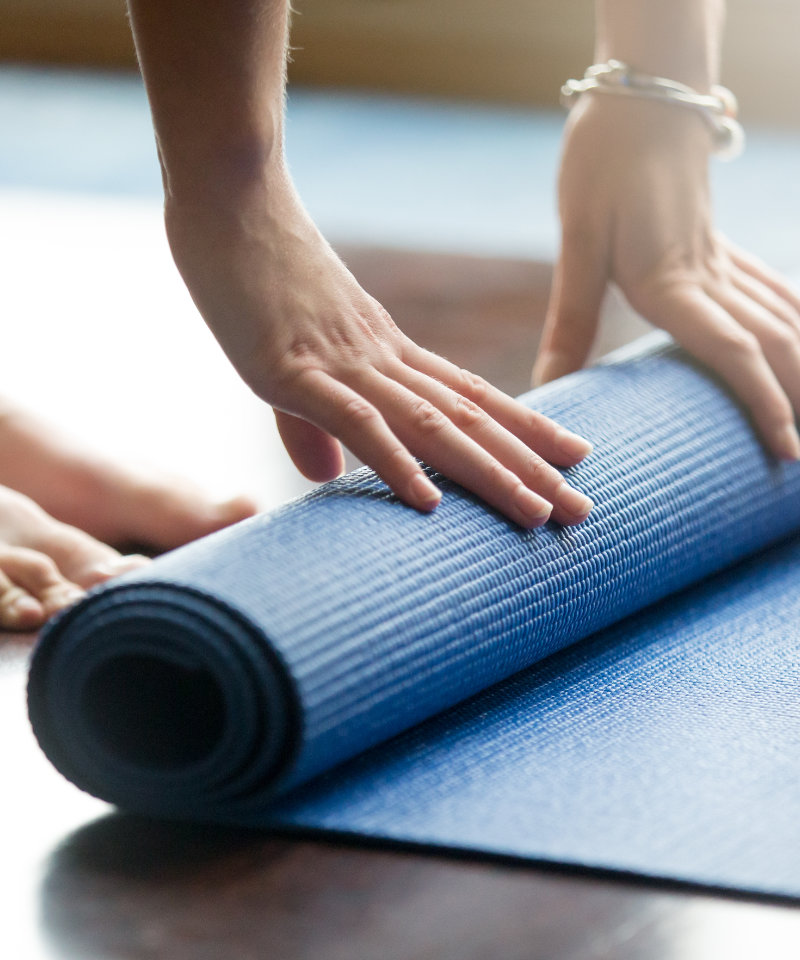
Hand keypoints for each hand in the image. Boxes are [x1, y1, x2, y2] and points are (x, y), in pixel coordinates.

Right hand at [165, 165, 593, 526]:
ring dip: (489, 471)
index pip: (470, 395)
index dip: (524, 429)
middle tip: (582, 511)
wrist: (228, 194)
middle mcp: (382, 356)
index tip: (572, 458)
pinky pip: (356, 420)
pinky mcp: (294, 368)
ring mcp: (344, 361)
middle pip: (471, 417)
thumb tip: (328, 477)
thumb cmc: (255, 270)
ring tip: (540, 513)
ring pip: (434, 423)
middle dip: (529, 466)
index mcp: (386, 350)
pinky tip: (429, 502)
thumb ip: (311, 423)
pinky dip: (395, 461)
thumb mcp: (287, 360)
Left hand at [535, 95, 799, 460]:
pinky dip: (798, 322)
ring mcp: (725, 261)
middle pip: (773, 343)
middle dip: (798, 399)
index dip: (763, 401)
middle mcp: (710, 276)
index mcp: (673, 282)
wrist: (642, 99)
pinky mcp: (723, 250)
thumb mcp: (579, 242)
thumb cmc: (604, 165)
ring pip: (783, 319)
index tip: (786, 449)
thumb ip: (571, 318)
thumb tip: (548, 386)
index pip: (731, 350)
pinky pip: (775, 293)